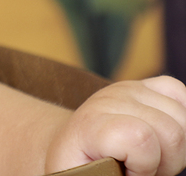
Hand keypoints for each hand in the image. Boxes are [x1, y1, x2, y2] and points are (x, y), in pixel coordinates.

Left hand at [46, 77, 185, 175]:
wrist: (75, 145)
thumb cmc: (85, 167)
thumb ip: (112, 173)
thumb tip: (136, 146)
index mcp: (91, 126)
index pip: (140, 137)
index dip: (145, 166)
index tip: (128, 173)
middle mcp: (110, 101)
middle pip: (173, 133)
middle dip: (167, 162)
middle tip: (143, 166)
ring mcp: (129, 89)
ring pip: (183, 119)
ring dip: (175, 147)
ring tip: (151, 153)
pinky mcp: (145, 85)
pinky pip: (180, 93)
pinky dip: (182, 120)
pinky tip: (164, 135)